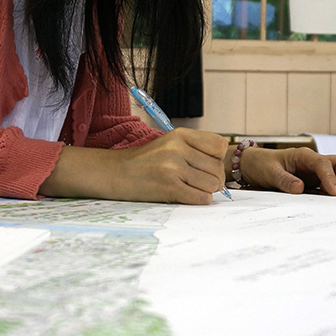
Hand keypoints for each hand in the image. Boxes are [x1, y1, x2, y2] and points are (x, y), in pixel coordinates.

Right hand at [111, 128, 228, 204]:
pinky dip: (198, 200)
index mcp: (180, 134)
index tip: (207, 165)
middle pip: (217, 169)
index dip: (217, 159)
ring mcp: (173, 167)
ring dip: (205, 191)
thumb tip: (221, 169)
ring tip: (190, 189)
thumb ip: (194, 150)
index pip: (219, 146)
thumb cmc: (144, 162)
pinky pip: (200, 198)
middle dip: (213, 180)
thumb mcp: (168, 144)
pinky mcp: (168, 187)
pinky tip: (187, 196)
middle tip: (200, 183)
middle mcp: (178, 148)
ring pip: (212, 185)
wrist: (115, 173)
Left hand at [237, 147, 335, 195]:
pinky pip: (328, 188)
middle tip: (335, 196)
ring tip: (327, 202)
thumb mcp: (269, 172)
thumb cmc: (261, 164)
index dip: (332, 178)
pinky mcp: (313, 183)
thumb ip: (284, 180)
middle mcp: (313, 163)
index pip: (324, 164)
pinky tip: (322, 204)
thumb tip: (299, 189)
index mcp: (304, 156)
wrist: (251, 166)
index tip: (335, 192)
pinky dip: (329, 195)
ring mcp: (315, 173)